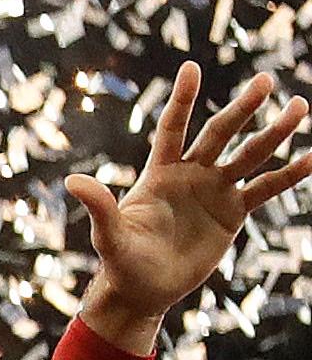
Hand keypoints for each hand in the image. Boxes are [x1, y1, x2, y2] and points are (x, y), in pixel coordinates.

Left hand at [72, 66, 308, 347]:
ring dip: (275, 133)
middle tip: (266, 81)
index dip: (182, 100)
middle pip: (220, 133)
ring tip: (299, 108)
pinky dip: (289, 175)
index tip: (191, 68)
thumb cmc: (121, 261)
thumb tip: (70, 181)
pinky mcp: (234, 212)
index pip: (172, 128)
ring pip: (249, 155)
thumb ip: (99, 206)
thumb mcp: (109, 235)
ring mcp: (215, 190)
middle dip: (243, 108)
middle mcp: (191, 174)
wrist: (144, 291)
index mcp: (160, 172)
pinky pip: (266, 188)